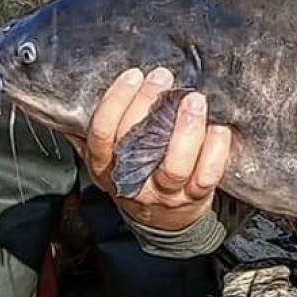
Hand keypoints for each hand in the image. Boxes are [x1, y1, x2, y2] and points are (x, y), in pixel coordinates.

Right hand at [66, 67, 230, 230]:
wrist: (165, 220)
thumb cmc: (138, 175)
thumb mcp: (111, 157)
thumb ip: (100, 130)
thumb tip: (78, 94)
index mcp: (105, 168)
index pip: (102, 134)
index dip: (116, 102)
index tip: (133, 75)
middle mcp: (132, 182)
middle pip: (136, 145)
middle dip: (149, 105)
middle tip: (163, 77)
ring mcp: (165, 194)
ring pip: (174, 165)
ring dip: (186, 129)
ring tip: (194, 99)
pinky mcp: (194, 198)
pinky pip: (206, 175)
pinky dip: (215, 150)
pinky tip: (218, 128)